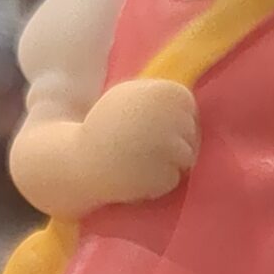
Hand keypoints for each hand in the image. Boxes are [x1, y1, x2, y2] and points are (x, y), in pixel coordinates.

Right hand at [10, 77, 198, 216]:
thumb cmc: (102, 126)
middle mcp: (174, 118)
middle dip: (174, 140)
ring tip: (140, 160)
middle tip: (141, 145)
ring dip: (168, 162)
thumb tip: (196, 107)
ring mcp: (172, 148)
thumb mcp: (130, 96)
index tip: (149, 123)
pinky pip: (174, 179)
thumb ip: (160, 98)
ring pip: (186, 158)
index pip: (189, 106)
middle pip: (191, 133)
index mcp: (166, 92)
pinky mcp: (168, 177)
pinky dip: (160, 181)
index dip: (173, 118)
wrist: (78, 160)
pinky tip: (137, 175)